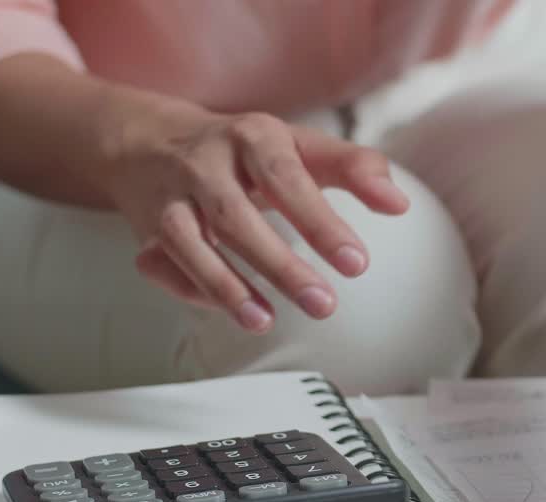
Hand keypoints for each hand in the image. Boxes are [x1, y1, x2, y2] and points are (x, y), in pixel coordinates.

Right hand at [105, 105, 408, 331]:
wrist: (146, 137)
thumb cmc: (242, 150)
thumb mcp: (298, 145)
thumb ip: (353, 168)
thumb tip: (399, 204)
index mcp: (253, 136)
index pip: (288, 179)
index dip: (321, 223)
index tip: (357, 263)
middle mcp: (206, 161)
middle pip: (237, 216)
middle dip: (279, 266)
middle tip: (323, 305)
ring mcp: (170, 195)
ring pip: (189, 242)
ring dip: (225, 286)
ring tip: (263, 322)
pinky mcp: (147, 228)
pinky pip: (163, 263)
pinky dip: (193, 289)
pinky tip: (233, 311)